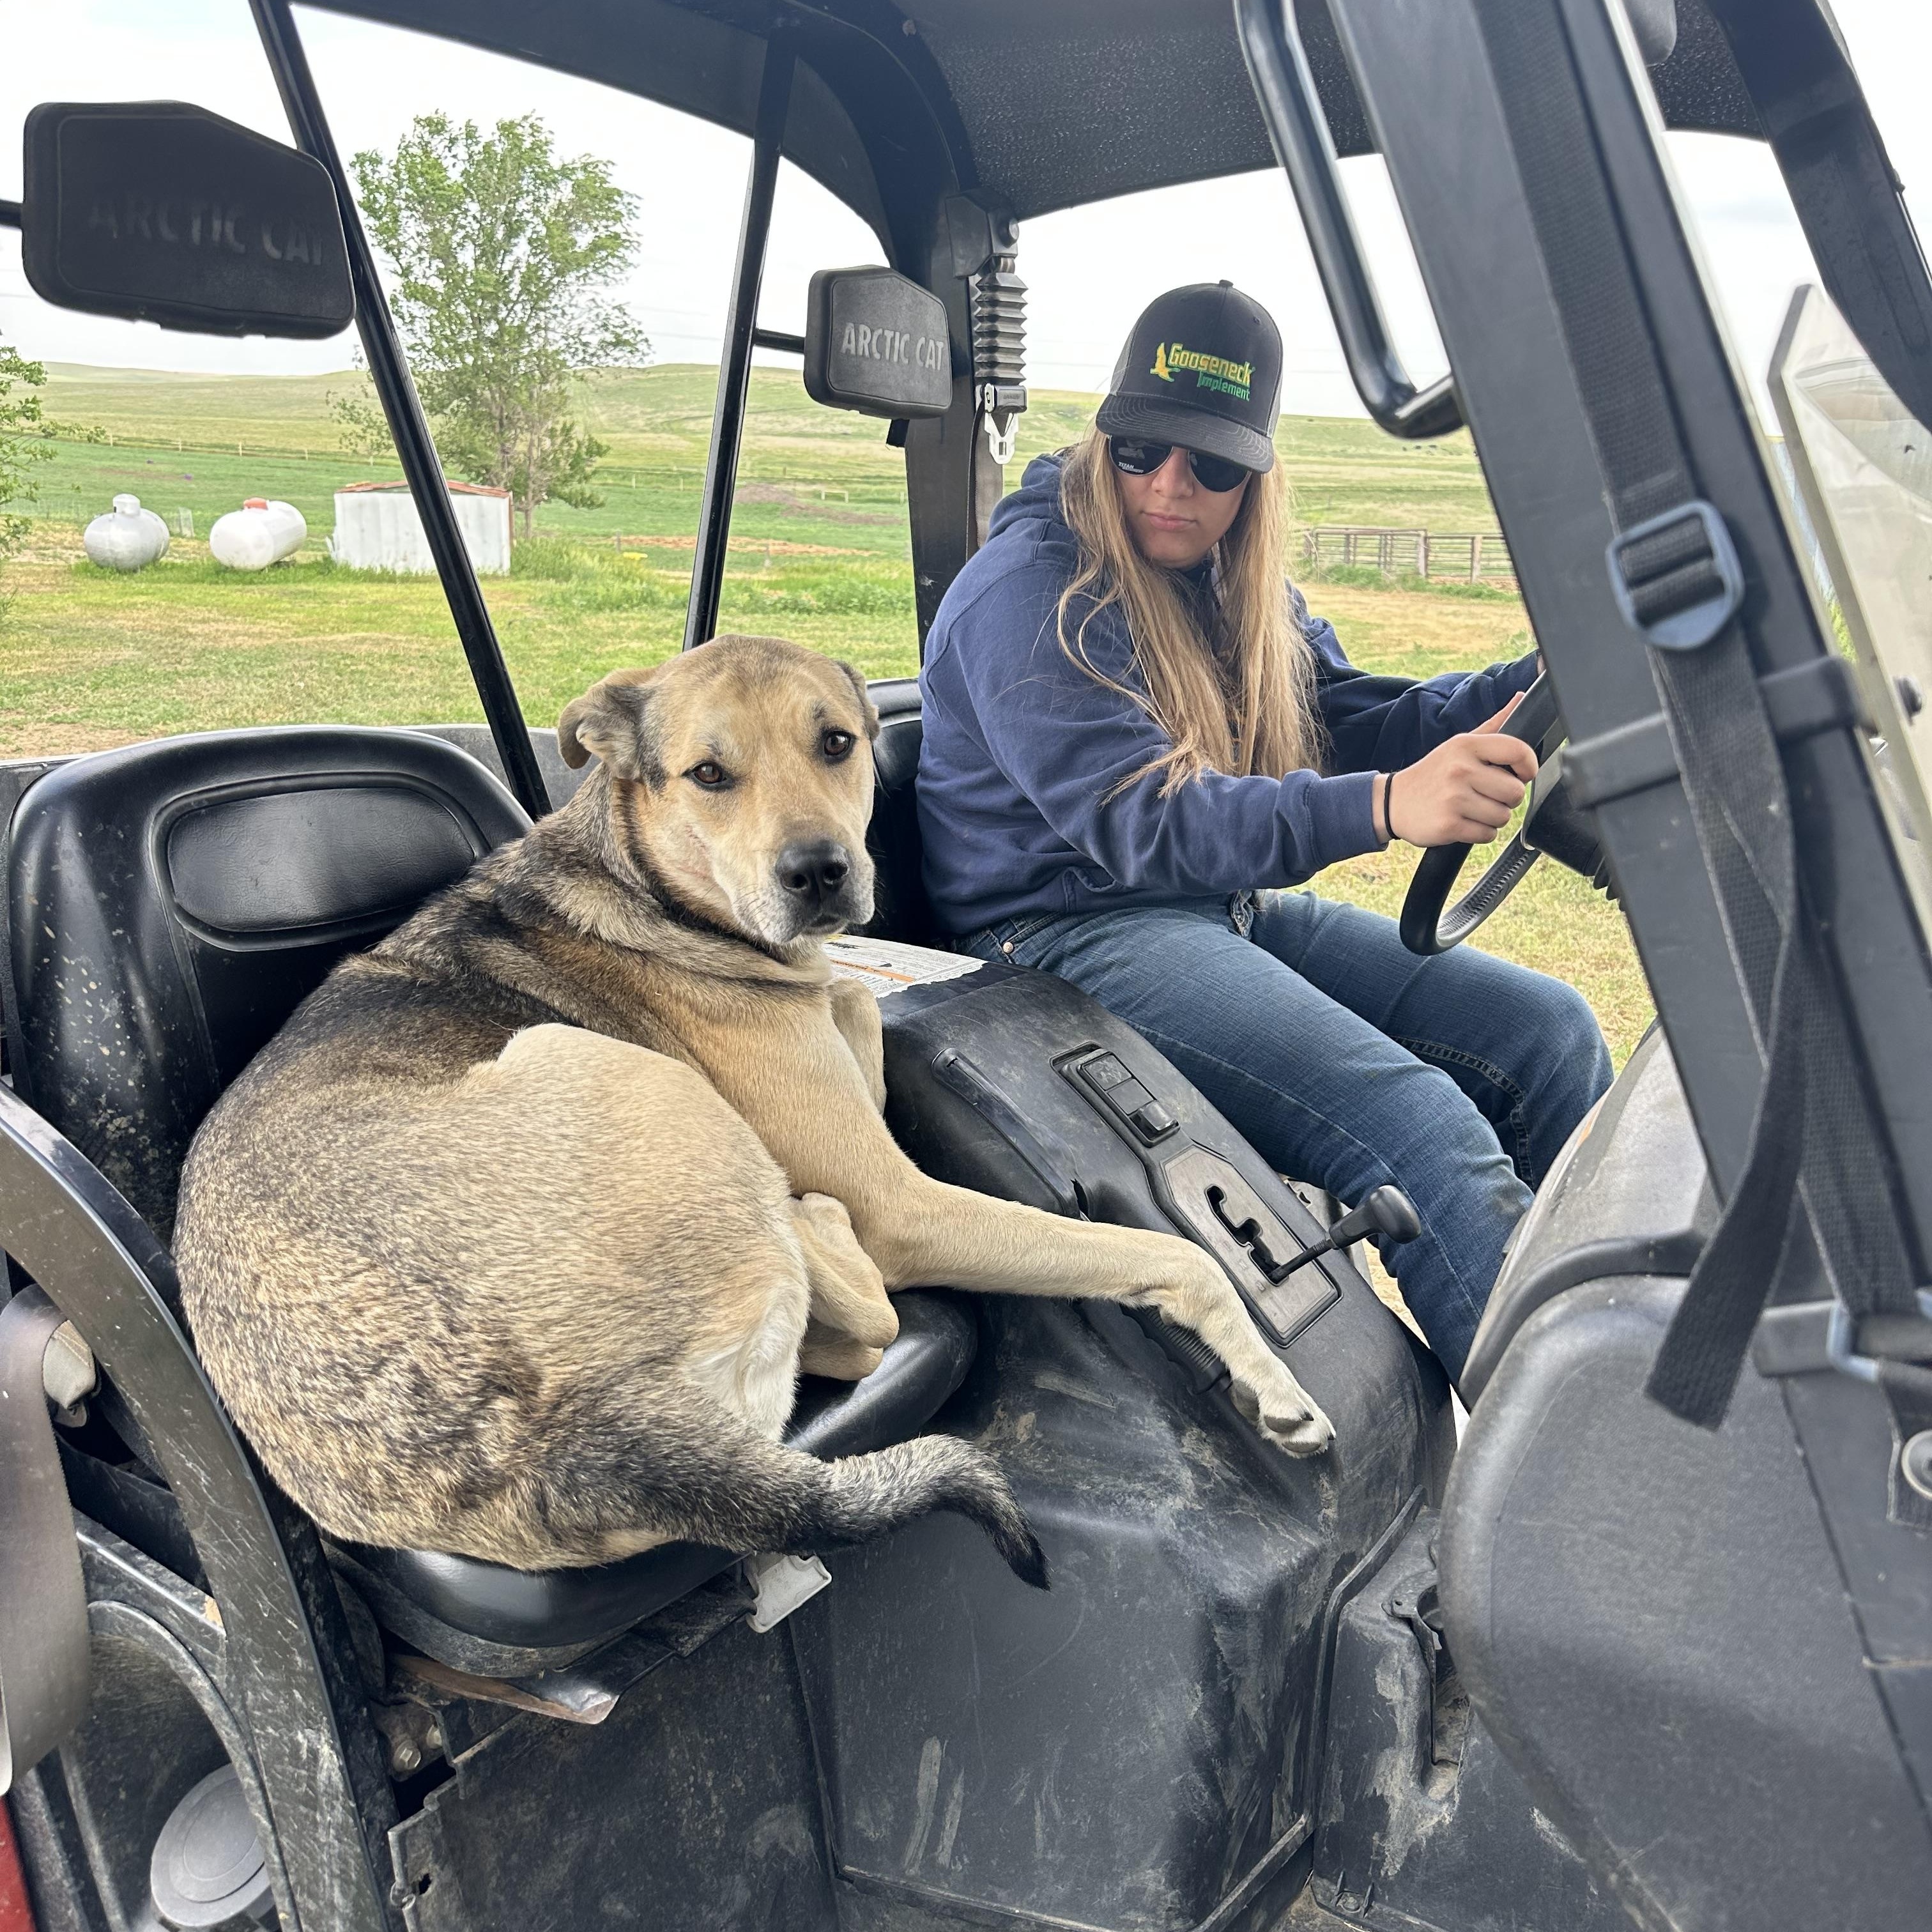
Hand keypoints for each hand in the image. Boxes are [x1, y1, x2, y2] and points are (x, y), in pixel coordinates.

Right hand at [1388, 697, 1537, 846]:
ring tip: (1472, 808)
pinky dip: (1480, 833)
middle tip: (1487, 795)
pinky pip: (1487, 834)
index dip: (1529, 767)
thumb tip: (1521, 698)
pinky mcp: (1449, 825)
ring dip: (1492, 818)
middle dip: (1506, 799)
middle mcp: (1460, 769)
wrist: (1393, 801)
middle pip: (1515, 792)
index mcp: (1466, 746)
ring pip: (1503, 816)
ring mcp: (1454, 798)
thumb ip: (1493, 724)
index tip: (1521, 774)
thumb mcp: (1458, 744)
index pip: (1518, 751)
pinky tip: (1464, 821)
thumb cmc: (1433, 773)